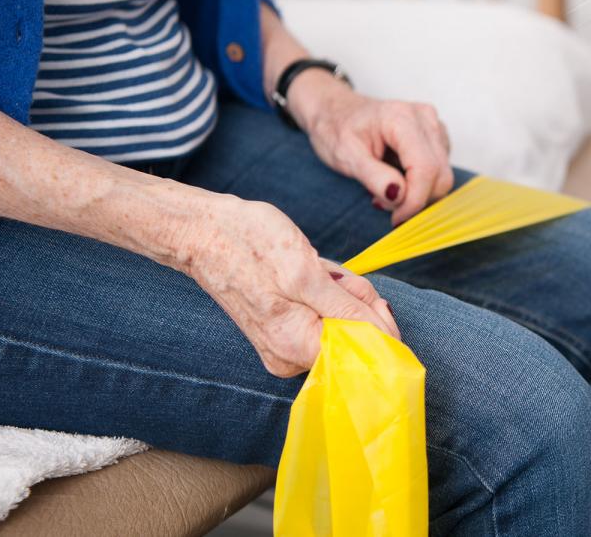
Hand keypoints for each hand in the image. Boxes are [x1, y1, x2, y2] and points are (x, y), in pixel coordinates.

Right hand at [172, 191, 399, 376]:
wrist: (203, 231)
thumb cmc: (250, 245)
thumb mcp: (307, 273)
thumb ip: (348, 310)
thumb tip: (387, 339)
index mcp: (296, 349)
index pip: (364, 352)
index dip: (375, 319)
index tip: (350, 287)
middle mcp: (290, 357)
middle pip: (355, 335)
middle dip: (353, 298)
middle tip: (324, 272)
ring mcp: (285, 345)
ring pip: (342, 320)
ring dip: (339, 290)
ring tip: (310, 268)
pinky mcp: (284, 329)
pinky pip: (324, 313)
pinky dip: (325, 291)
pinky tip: (307, 274)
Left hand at [289, 72, 453, 225]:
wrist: (337, 111)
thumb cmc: (337, 129)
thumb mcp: (345, 156)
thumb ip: (373, 176)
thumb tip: (399, 196)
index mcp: (401, 118)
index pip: (425, 168)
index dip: (414, 201)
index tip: (396, 220)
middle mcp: (424, 118)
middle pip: (439, 175)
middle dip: (416, 199)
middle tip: (385, 204)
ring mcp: (434, 125)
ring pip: (443, 175)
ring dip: (419, 193)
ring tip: (387, 188)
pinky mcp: (437, 136)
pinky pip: (440, 170)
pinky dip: (422, 184)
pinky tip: (399, 179)